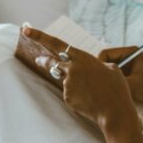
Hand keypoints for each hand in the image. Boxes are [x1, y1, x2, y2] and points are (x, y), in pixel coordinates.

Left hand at [22, 27, 140, 132]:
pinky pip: (70, 94)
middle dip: (44, 60)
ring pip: (66, 80)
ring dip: (73, 83)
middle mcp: (72, 69)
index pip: (57, 44)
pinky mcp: (67, 98)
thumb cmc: (116, 89)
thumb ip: (97, 64)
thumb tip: (92, 66)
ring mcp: (68, 84)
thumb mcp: (112, 69)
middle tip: (38, 59)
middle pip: (52, 62)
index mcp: (83, 58)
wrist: (114, 111)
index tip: (25, 30)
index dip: (40, 36)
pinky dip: (78, 96)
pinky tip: (90, 101)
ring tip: (90, 90)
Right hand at [98, 47, 142, 110]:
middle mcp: (129, 56)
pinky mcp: (129, 75)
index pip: (105, 54)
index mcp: (131, 52)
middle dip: (104, 73)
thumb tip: (97, 80)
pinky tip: (117, 93)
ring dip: (109, 80)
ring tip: (111, 91)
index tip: (100, 80)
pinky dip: (114, 84)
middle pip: (106, 62)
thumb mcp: (131, 85)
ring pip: (110, 71)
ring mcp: (128, 66)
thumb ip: (114, 80)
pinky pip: (115, 77)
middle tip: (103, 87)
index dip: (100, 66)